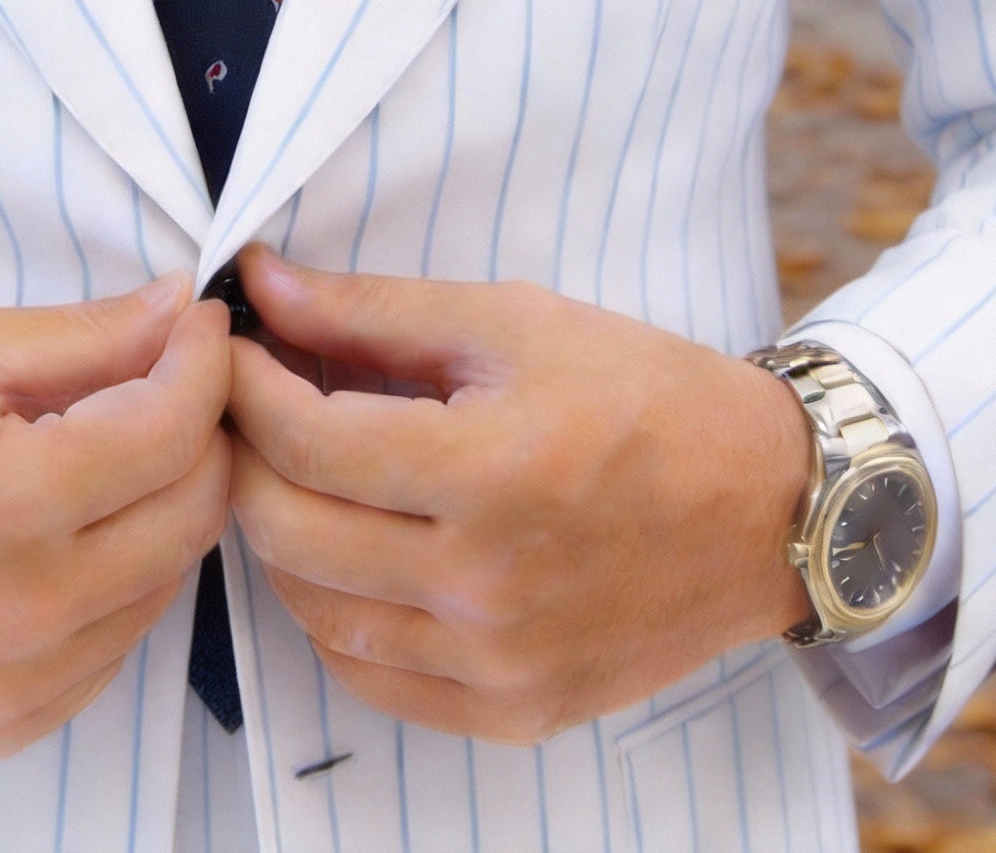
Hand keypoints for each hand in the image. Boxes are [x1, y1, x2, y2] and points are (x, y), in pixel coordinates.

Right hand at [0, 275, 231, 764]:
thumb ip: (85, 337)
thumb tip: (184, 310)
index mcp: (7, 506)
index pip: (175, 430)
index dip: (204, 362)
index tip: (197, 325)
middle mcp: (25, 616)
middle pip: (194, 513)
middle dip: (201, 432)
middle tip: (168, 380)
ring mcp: (16, 691)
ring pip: (165, 583)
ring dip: (162, 508)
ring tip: (108, 451)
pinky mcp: (0, 731)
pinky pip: (112, 647)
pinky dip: (117, 580)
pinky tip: (66, 531)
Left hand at [225, 249, 810, 743]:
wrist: (768, 507)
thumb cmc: (644, 394)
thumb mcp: (513, 321)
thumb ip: (373, 310)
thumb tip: (262, 285)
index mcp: (493, 471)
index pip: (306, 441)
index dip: (243, 386)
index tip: (228, 348)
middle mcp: (490, 585)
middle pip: (289, 530)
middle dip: (243, 455)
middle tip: (245, 406)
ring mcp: (501, 663)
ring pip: (315, 611)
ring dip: (279, 535)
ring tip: (293, 471)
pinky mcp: (515, 711)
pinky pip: (371, 676)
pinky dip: (333, 613)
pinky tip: (345, 552)